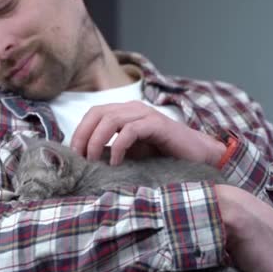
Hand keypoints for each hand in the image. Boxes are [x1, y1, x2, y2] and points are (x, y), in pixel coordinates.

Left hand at [70, 101, 224, 164]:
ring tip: (95, 161)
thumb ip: (111, 150)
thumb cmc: (163, 156)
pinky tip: (117, 162)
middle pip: (97, 113)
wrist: (197, 156)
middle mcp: (133, 108)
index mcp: (124, 112)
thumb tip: (86, 160)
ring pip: (110, 119)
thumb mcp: (131, 153)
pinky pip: (130, 130)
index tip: (74, 154)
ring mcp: (145, 114)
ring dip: (97, 141)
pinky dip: (118, 146)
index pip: (93, 113)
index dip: (80, 131)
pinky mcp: (157, 124)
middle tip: (81, 158)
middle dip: (83, 135)